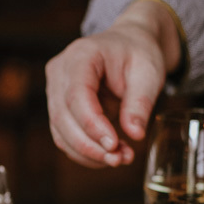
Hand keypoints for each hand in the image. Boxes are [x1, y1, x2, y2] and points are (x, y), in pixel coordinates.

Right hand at [45, 0, 182, 168]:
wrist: (130, 44)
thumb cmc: (139, 53)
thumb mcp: (149, 73)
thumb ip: (141, 102)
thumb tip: (135, 134)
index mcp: (81, 55)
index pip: (77, 95)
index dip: (92, 125)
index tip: (114, 145)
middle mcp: (60, 72)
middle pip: (63, 117)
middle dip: (89, 145)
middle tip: (119, 160)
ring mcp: (54, 90)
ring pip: (60, 132)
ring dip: (88, 153)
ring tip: (120, 159)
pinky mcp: (58, 108)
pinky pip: (65, 137)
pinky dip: (86, 152)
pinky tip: (110, 154)